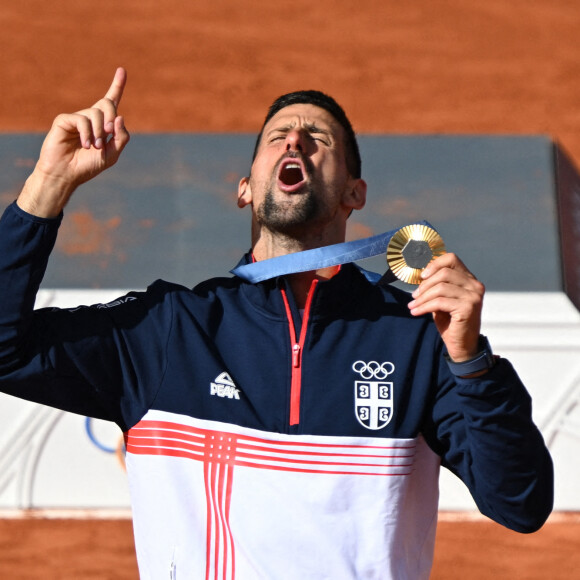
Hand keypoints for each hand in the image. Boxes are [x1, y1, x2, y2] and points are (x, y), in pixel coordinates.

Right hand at [18, 67, 129, 217]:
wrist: (67, 175)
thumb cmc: (88, 166)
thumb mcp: (112, 154)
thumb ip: (120, 138)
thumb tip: (120, 116)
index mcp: (103, 124)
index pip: (111, 101)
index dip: (117, 86)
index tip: (122, 70)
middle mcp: (90, 117)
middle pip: (107, 104)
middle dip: (111, 118)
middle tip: (108, 135)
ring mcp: (77, 118)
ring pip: (95, 114)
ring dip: (99, 132)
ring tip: (94, 147)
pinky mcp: (64, 120)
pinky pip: (81, 120)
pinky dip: (87, 133)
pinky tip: (86, 145)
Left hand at [407, 253, 484, 361]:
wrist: (462, 345)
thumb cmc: (451, 322)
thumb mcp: (442, 299)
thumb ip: (437, 286)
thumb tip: (420, 275)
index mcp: (469, 280)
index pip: (452, 259)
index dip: (434, 264)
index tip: (421, 276)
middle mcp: (475, 285)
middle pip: (444, 273)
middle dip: (425, 285)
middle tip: (414, 296)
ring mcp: (473, 296)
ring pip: (440, 287)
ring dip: (422, 298)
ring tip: (413, 306)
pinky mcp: (468, 308)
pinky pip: (439, 302)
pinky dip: (424, 307)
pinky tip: (416, 312)